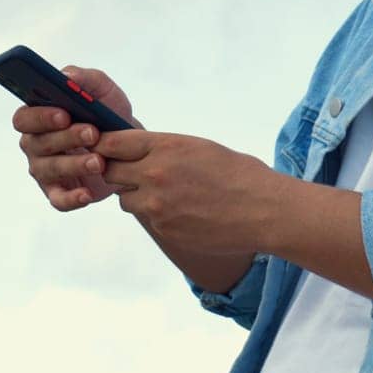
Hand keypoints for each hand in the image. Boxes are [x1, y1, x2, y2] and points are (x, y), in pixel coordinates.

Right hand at [12, 66, 139, 210]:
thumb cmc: (109, 115)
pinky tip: (87, 194)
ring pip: (49, 169)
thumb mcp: (104, 92)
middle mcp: (36, 144)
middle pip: (38, 143)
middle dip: (66, 138)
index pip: (25, 118)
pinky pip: (58, 200)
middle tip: (92, 133)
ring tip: (99, 161)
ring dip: (74, 165)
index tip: (64, 114)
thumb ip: (86, 79)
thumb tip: (67, 76)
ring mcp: (46, 170)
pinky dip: (71, 199)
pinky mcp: (60, 192)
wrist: (133, 146)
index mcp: (39, 118)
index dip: (41, 116)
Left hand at [95, 130, 286, 253]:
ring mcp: (157, 205)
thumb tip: (139, 152)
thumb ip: (165, 150)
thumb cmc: (242, 176)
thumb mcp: (202, 149)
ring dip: (138, 196)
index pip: (113, 143)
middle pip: (109, 172)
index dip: (106, 146)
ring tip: (168, 197)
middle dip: (119, 172)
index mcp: (166, 147)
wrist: (266, 212)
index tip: (108, 149)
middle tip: (134, 174)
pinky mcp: (164, 228)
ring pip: (126, 199)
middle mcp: (155, 174)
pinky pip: (148, 219)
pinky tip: (186, 213)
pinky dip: (160, 216)